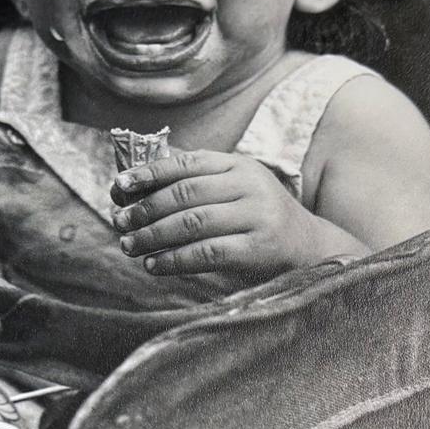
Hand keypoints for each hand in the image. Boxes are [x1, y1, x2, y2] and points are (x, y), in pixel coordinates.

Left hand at [110, 151, 351, 285]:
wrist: (309, 247)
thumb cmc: (257, 219)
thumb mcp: (233, 191)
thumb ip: (193, 186)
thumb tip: (132, 191)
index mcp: (238, 165)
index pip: (186, 163)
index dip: (149, 173)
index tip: (120, 186)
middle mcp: (249, 185)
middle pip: (185, 193)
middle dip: (146, 209)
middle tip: (120, 223)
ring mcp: (257, 215)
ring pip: (192, 222)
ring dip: (153, 235)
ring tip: (129, 245)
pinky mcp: (259, 247)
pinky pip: (207, 252)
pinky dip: (174, 259)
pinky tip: (154, 265)